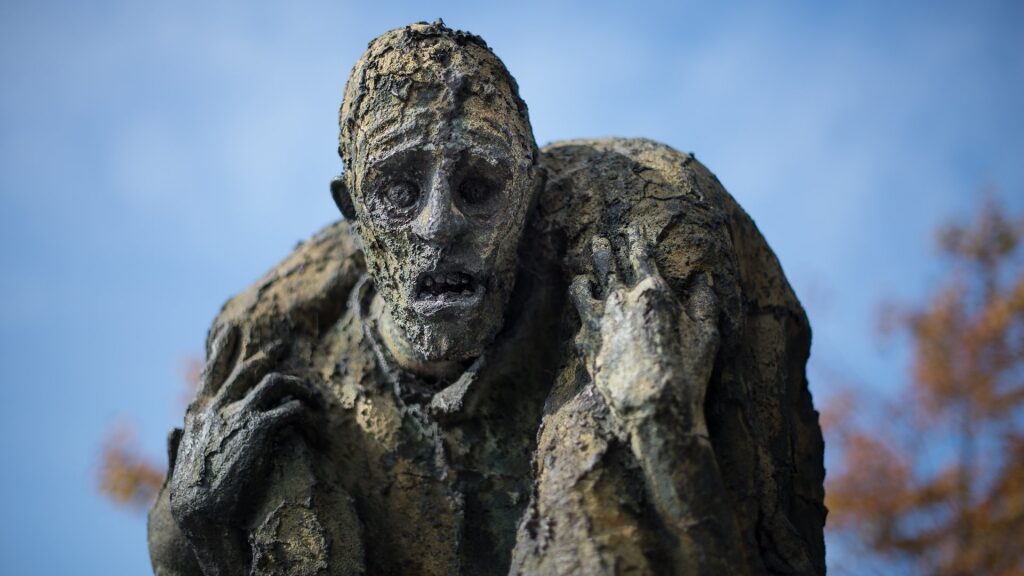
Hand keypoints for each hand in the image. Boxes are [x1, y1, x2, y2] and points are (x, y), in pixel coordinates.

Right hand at [169, 325, 322, 530]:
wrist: (200, 515)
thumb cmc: (189, 500)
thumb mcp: (177, 465)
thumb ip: (175, 444)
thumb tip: (172, 430)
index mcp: (198, 415)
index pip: (211, 372)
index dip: (222, 349)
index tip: (229, 329)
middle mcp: (217, 407)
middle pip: (247, 368)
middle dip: (267, 354)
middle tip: (283, 346)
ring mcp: (238, 414)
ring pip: (276, 381)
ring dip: (299, 386)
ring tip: (315, 397)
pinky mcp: (259, 428)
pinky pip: (293, 410)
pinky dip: (309, 416)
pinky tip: (318, 429)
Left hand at [571, 225, 717, 424]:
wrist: (653, 407)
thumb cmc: (687, 370)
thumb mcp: (707, 333)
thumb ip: (704, 301)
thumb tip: (705, 277)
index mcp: (651, 290)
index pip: (640, 254)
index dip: (635, 239)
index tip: (631, 228)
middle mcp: (620, 299)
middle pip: (606, 265)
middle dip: (602, 249)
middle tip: (599, 240)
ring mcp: (598, 322)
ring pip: (582, 290)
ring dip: (583, 281)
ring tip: (581, 279)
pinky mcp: (585, 346)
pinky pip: (579, 326)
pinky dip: (581, 321)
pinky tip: (582, 324)